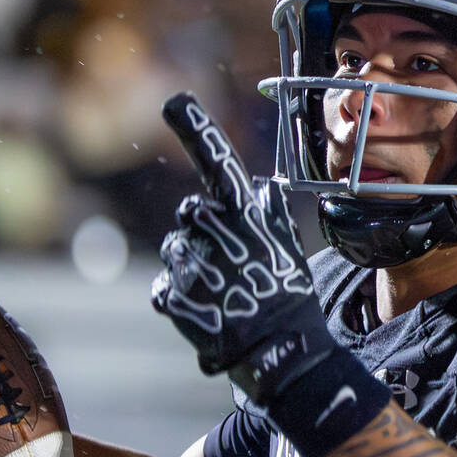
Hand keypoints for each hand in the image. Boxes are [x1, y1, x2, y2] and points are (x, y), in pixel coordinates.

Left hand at [153, 93, 386, 456]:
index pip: (219, 163)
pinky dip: (180, 301)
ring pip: (175, 251)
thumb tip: (268, 184)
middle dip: (201, 236)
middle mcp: (218, 232)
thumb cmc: (290, 301)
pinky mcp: (177, 297)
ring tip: (222, 294)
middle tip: (230, 266)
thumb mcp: (291, 252)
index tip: (175, 100)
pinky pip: (164, 288)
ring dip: (190, 269)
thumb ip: (273, 216)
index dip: (197, 130)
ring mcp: (196, 264)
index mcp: (247, 216)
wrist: (283, 356)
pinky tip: (206, 313)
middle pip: (190, 214)